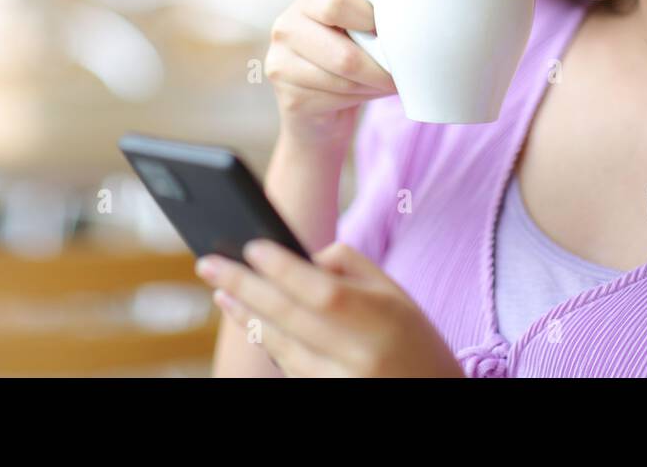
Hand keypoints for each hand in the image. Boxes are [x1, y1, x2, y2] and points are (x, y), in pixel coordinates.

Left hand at [196, 239, 464, 377]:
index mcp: (383, 318)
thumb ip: (350, 266)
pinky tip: (249, 321)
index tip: (250, 246)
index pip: (321, 290)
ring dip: (246, 317)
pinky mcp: (328, 399)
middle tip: (209, 264)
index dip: (282, 268)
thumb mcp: (396, 295)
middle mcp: (361, 355)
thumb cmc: (412, 339)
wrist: (437, 397)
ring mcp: (343, 383)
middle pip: (290, 317)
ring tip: (222, 292)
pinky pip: (290, 369)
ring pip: (282, 347)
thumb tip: (299, 256)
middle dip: (244, 287)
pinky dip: (267, 343)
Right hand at [264, 0, 396, 152]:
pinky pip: (336, 101)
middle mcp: (285, 28)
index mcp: (306, 0)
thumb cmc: (344, 53)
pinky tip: (364, 94)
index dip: (369, 20)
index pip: (335, 2)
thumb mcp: (356, 20)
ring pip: (344, 81)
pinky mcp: (288, 98)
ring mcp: (281, 64)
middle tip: (400, 74)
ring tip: (385, 83)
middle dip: (379, 69)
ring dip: (373, 85)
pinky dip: (360, 99)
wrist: (318, 107)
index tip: (388, 33)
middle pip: (343, 55)